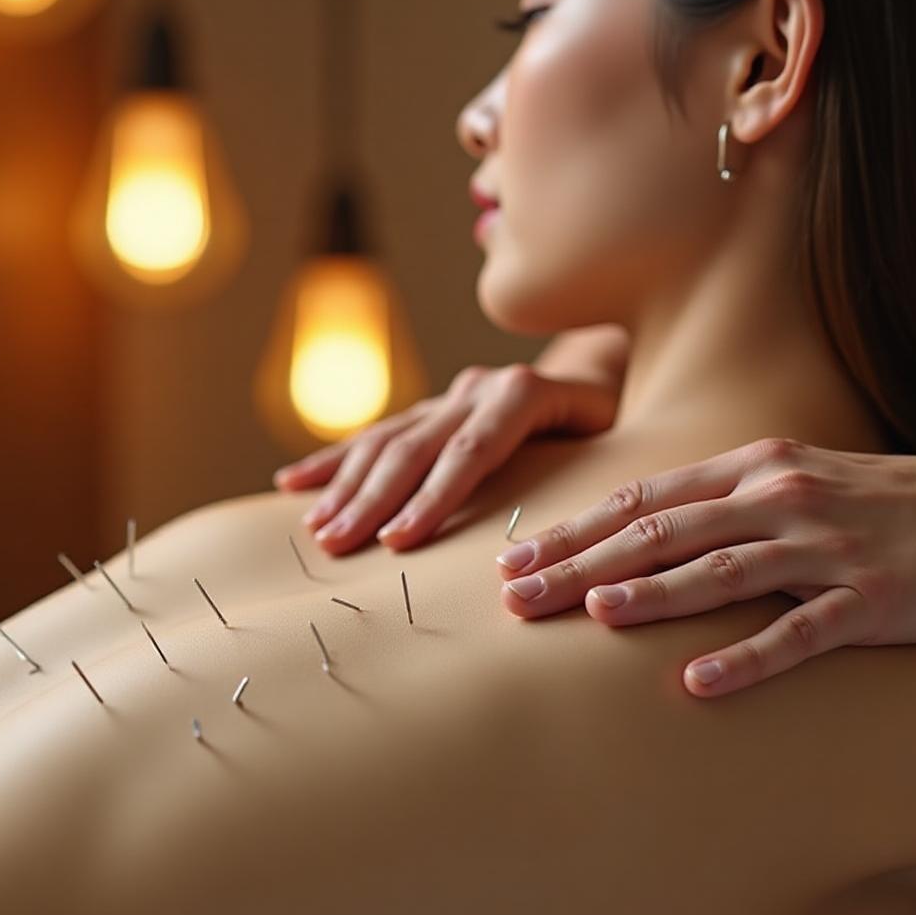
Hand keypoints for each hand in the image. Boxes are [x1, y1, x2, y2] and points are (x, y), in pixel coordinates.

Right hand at [274, 363, 620, 555]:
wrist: (609, 369)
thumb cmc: (622, 424)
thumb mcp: (622, 439)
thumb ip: (596, 471)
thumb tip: (576, 529)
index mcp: (526, 393)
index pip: (473, 450)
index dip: (435, 496)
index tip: (399, 542)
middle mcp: (479, 387)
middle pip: (418, 446)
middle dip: (374, 498)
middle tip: (339, 545)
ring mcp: (450, 396)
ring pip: (387, 439)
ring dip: (346, 486)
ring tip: (318, 529)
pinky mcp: (431, 407)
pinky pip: (374, 433)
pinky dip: (333, 460)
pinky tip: (292, 484)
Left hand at [495, 437, 915, 697]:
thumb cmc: (889, 502)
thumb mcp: (797, 480)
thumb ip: (725, 498)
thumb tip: (642, 530)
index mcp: (755, 469)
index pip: (643, 498)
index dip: (573, 528)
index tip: (513, 557)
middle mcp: (780, 499)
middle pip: (661, 531)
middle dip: (581, 563)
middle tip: (516, 596)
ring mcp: (826, 549)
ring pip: (720, 570)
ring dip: (651, 595)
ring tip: (590, 617)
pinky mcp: (870, 601)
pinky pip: (799, 632)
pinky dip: (745, 657)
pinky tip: (698, 684)